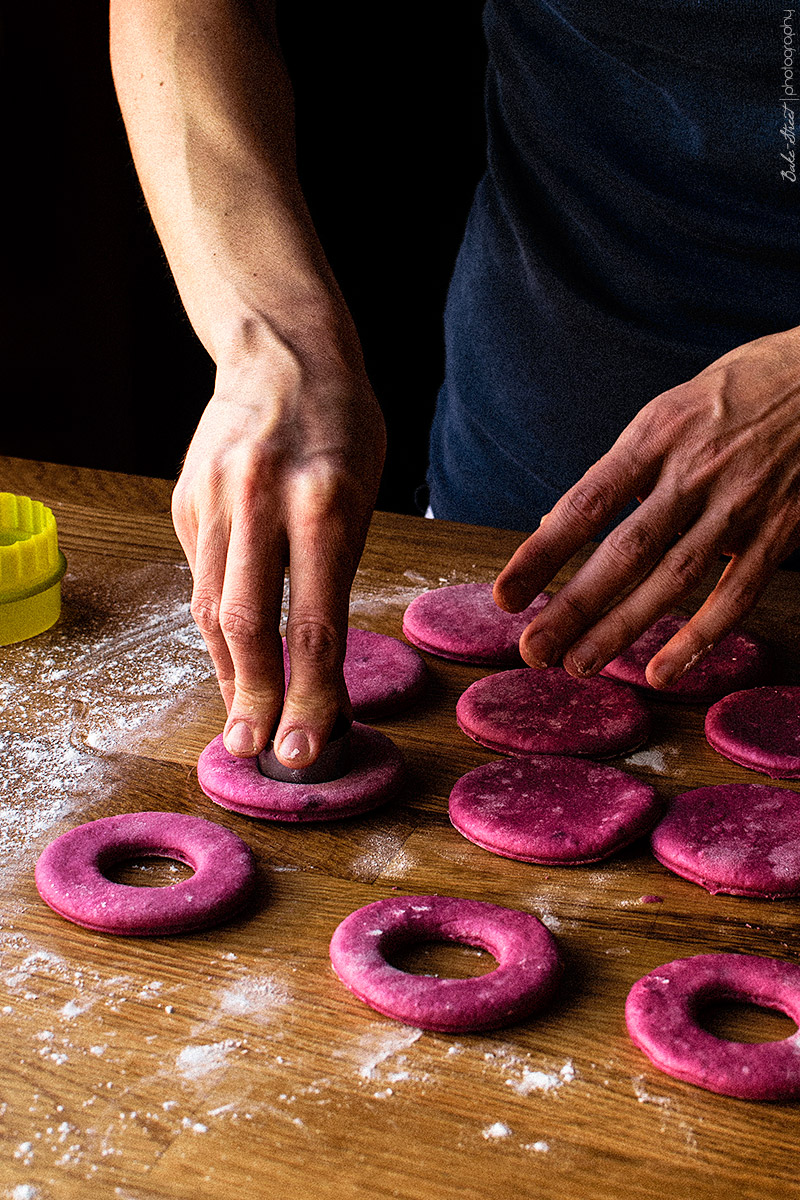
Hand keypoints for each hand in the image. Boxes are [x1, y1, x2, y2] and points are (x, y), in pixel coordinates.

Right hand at [172, 325, 384, 765]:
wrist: (279, 350)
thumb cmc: (342, 423)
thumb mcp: (365, 487)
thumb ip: (339, 565)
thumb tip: (319, 656)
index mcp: (324, 499)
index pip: (315, 620)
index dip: (310, 692)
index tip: (307, 744)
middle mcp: (261, 499)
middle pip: (249, 622)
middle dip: (256, 696)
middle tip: (258, 750)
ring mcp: (215, 498)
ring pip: (211, 606)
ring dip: (229, 672)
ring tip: (241, 721)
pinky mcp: (186, 499)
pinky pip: (199, 577)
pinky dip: (215, 626)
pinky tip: (231, 659)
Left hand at [494, 325, 799, 686]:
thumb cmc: (734, 394)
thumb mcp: (667, 414)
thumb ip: (617, 472)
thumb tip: (553, 522)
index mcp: (656, 435)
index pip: (586, 503)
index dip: (542, 553)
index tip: (504, 595)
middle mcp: (694, 471)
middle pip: (625, 551)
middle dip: (574, 605)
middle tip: (532, 649)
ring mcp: (741, 503)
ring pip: (674, 578)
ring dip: (623, 628)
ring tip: (578, 665)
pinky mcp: (781, 529)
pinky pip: (737, 593)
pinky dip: (700, 637)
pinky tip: (664, 672)